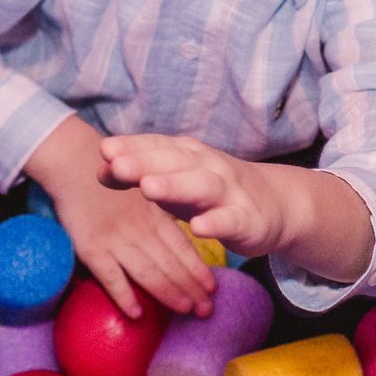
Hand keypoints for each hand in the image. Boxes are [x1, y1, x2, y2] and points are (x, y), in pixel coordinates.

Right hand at [26, 117, 215, 318]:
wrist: (75, 163)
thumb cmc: (113, 179)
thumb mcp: (145, 193)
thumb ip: (161, 218)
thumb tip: (179, 246)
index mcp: (156, 215)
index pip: (183, 247)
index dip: (199, 269)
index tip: (213, 288)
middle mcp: (141, 229)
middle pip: (171, 264)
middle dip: (191, 288)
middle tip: (207, 311)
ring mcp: (117, 239)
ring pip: (148, 273)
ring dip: (168, 294)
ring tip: (185, 311)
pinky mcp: (91, 247)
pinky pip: (110, 276)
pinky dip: (124, 296)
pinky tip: (137, 314)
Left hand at [101, 133, 285, 261]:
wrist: (274, 204)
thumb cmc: (211, 191)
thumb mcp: (176, 179)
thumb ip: (142, 172)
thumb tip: (101, 167)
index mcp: (189, 155)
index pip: (158, 146)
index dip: (133, 147)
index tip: (105, 150)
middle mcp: (209, 166)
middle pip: (175, 162)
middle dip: (146, 162)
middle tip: (118, 164)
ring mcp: (229, 191)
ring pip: (201, 186)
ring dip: (175, 185)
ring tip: (148, 188)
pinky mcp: (246, 218)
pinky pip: (230, 220)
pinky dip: (215, 223)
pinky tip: (198, 228)